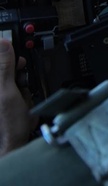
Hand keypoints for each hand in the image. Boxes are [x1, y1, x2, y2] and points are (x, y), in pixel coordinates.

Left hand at [0, 40, 34, 156]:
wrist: (11, 146)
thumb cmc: (6, 124)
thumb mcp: (8, 91)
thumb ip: (5, 67)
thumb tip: (3, 44)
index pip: (1, 58)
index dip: (8, 53)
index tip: (17, 58)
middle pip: (6, 69)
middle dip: (17, 74)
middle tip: (22, 80)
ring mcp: (3, 96)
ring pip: (13, 80)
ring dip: (22, 87)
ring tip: (23, 99)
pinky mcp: (6, 102)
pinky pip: (17, 92)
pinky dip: (22, 96)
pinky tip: (23, 105)